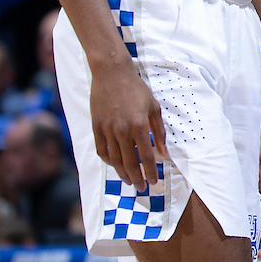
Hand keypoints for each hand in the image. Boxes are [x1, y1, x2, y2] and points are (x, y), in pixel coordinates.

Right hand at [90, 55, 166, 189]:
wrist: (112, 74)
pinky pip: (101, 150)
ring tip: (130, 180)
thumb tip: (164, 153)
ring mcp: (107, 130)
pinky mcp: (96, 127)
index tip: (154, 181)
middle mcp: (122, 130)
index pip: (147, 156)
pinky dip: (108, 161)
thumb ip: (159, 132)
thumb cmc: (137, 90)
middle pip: (130, 162)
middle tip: (142, 187)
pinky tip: (115, 165)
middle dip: (137, 177)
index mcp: (139, 125)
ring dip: (123, 173)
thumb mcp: (154, 108)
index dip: (150, 171)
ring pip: (114, 160)